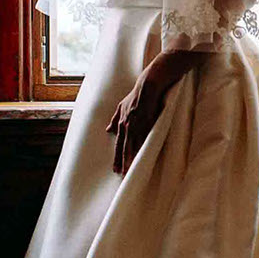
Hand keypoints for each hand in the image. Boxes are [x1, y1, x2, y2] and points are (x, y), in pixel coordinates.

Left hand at [106, 50, 202, 173]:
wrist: (150, 83)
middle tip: (119, 174)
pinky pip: (142, 138)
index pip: (118, 142)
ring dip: (129, 158)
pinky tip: (140, 158)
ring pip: (131, 144)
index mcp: (121, 121)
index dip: (117, 155)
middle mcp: (126, 123)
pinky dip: (140, 148)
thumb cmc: (138, 94)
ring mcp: (136, 122)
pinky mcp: (146, 121)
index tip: (115, 167)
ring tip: (129, 171)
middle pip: (122, 146)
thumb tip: (108, 130)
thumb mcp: (122, 105)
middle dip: (121, 160)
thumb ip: (115, 118)